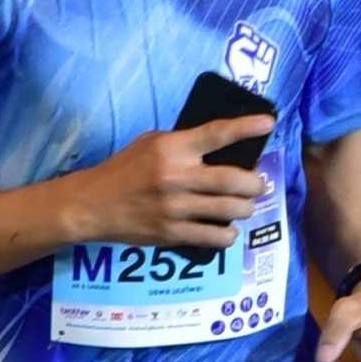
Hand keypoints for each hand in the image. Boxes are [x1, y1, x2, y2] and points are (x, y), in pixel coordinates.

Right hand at [71, 116, 272, 250]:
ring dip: (245, 208)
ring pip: (229, 210)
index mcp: (171, 148)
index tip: (269, 124)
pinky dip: (228, 234)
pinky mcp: (172, 234)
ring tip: (243, 206)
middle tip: (257, 184)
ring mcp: (175, 208)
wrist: (92, 205)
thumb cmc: (122, 170)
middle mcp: (177, 176)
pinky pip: (214, 237)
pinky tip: (226, 230)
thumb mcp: (149, 144)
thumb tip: (220, 146)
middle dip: (254, 183)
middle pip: (234, 180)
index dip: (246, 128)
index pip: (216, 134)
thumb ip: (183, 144)